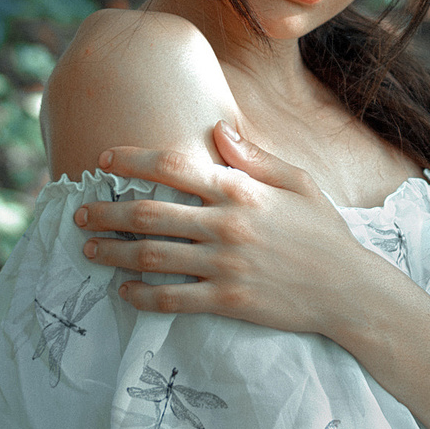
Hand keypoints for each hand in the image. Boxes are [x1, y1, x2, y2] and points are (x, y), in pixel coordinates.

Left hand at [73, 121, 384, 335]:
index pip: (174, 165)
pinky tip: (125, 290)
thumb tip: (218, 127)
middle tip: (79, 213)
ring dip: (114, 251)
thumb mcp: (298, 183)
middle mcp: (227, 224)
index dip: (132, 159)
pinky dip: (143, 295)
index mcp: (241, 190)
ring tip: (90, 249)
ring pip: (153, 256)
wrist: (349, 289)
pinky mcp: (227, 301)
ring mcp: (225, 265)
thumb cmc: (324, 232)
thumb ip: (253, 157)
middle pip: (150, 213)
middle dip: (107, 212)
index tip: (103, 158)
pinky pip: (173, 298)